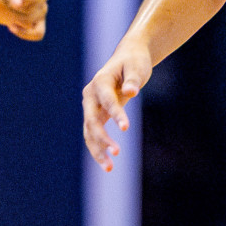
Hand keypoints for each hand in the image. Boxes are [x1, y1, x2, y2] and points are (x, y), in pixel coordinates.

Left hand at [0, 0, 47, 40]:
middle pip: (39, 7)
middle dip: (17, 9)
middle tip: (0, 1)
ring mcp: (37, 9)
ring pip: (36, 20)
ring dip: (18, 19)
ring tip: (4, 13)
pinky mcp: (32, 22)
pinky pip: (39, 33)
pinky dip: (27, 34)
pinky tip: (12, 27)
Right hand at [82, 44, 152, 171]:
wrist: (128, 56)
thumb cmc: (134, 61)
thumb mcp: (137, 66)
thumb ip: (133, 79)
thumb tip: (131, 92)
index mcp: (100, 81)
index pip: (107, 101)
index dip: (116, 114)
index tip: (126, 128)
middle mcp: (91, 95)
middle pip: (92, 120)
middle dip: (102, 138)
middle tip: (117, 153)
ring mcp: (91, 106)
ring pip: (89, 132)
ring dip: (97, 150)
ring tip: (109, 168)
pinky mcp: (96, 114)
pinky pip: (93, 134)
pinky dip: (98, 148)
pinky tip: (108, 164)